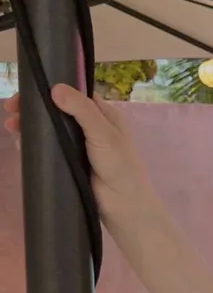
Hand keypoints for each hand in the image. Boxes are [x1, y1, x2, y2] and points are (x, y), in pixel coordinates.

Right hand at [3, 84, 152, 222]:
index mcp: (103, 115)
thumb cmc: (119, 165)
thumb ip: (83, 111)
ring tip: (11, 126)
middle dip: (35, 108)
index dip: (52, 90)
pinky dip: (33, 144)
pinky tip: (20, 143)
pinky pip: (47, 150)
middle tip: (11, 109)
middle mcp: (90, 127)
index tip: (28, 90)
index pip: (75, 95)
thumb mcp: (104, 133)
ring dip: (30, 125)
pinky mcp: (68, 162)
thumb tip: (56, 88)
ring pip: (50, 130)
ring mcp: (78, 146)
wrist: (122, 204)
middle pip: (57, 111)